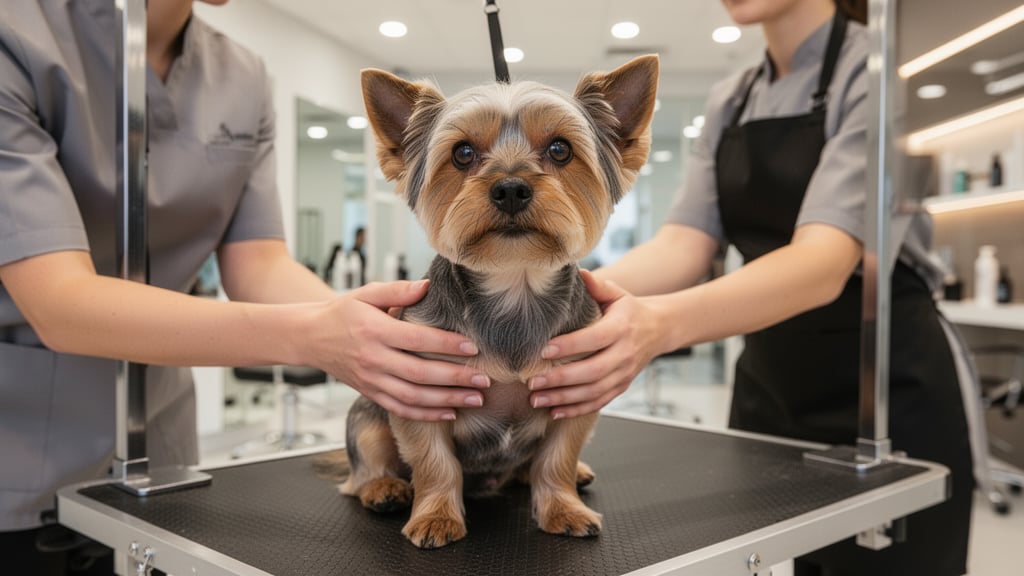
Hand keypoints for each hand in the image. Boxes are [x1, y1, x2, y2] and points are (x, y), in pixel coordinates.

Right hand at [319, 280, 488, 421]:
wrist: (311, 337)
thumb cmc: (344, 312)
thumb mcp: (368, 294)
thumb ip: (399, 291)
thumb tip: (428, 286)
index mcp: (375, 330)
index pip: (416, 340)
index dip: (446, 345)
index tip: (472, 347)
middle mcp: (373, 358)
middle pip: (419, 373)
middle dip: (455, 378)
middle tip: (484, 379)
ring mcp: (371, 380)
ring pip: (413, 396)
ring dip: (447, 401)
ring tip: (475, 400)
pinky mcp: (370, 393)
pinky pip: (400, 409)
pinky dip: (426, 415)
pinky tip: (449, 413)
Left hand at [528, 271, 667, 418]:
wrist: (658, 329)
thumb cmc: (629, 310)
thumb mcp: (616, 293)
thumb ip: (596, 285)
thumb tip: (577, 272)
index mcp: (621, 328)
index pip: (594, 339)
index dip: (569, 346)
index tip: (544, 350)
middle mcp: (624, 354)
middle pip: (592, 372)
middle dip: (560, 379)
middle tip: (532, 382)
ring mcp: (624, 374)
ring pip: (593, 392)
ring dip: (563, 398)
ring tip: (537, 399)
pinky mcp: (621, 387)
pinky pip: (599, 402)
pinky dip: (576, 410)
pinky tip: (555, 411)